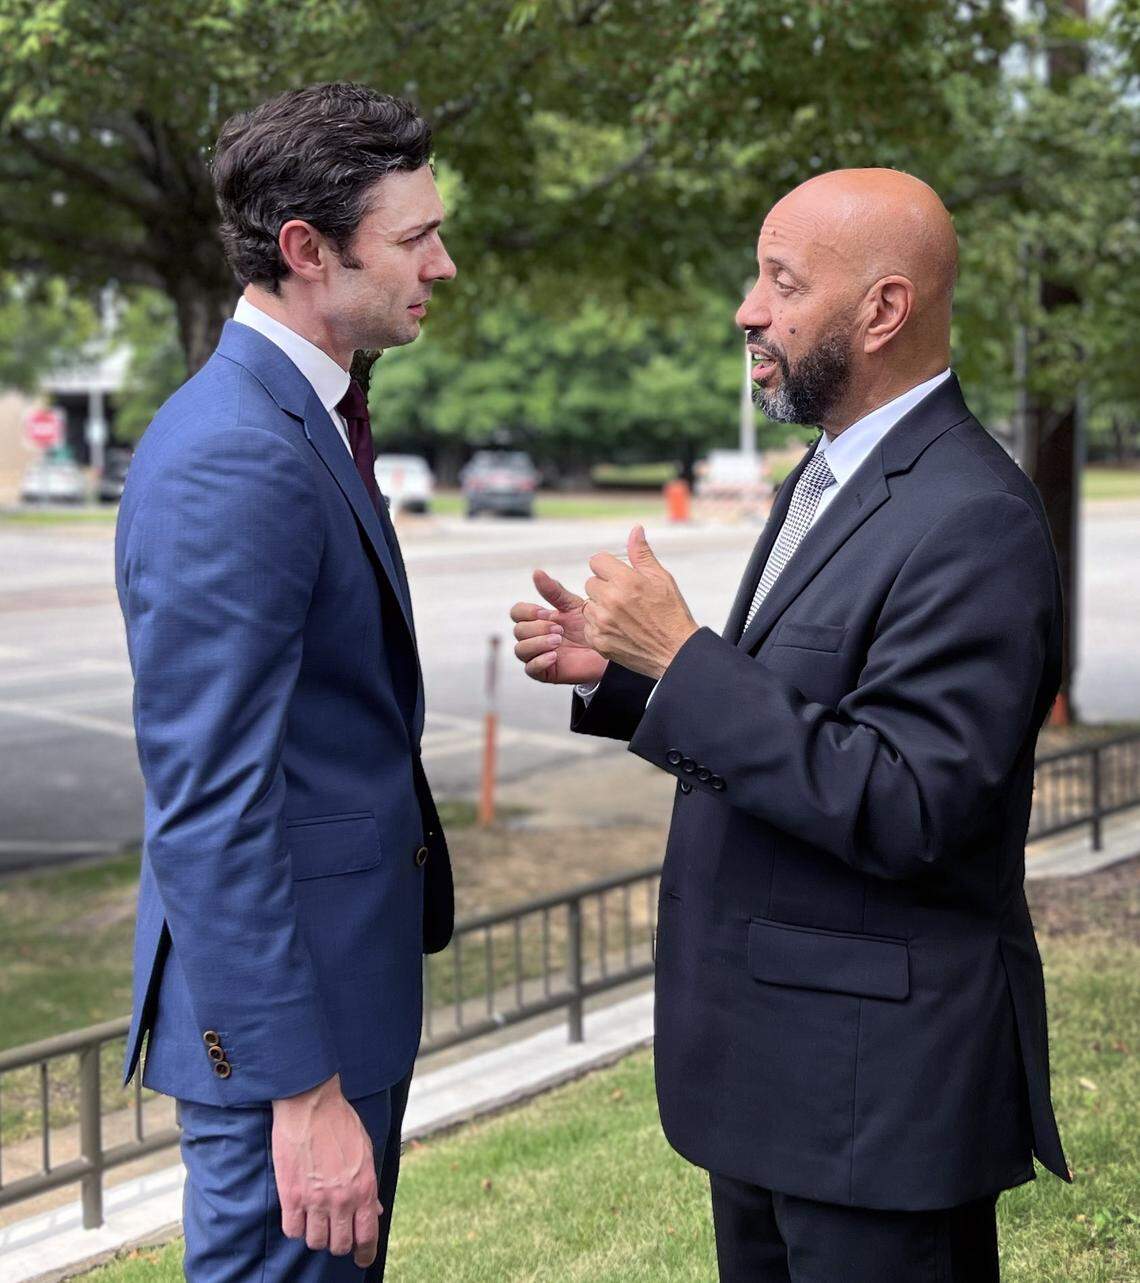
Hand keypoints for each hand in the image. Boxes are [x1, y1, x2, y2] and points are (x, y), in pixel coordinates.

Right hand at [272, 1074, 380, 1266]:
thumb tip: (376, 1210)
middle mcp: (343, 1199)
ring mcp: (316, 1200)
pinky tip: (298, 1214)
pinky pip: (293, 1230)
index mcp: (365, 1187)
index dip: (365, 1253)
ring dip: (316, 1235)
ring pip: (316, 1242)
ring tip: (315, 1220)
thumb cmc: (340, 1122)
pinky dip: (296, 1227)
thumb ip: (369, 1184)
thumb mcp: (366, 1151)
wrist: (311, 1104)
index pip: (368, 1235)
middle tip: (334, 1232)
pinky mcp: (292, 1196)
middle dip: (339, 1243)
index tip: (361, 1260)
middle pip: (340, 1245)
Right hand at [510, 569, 608, 685]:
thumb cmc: (589, 626)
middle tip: (559, 629)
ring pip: (520, 650)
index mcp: (538, 619)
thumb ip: (554, 591)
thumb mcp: (572, 606)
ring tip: (558, 641)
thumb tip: (536, 572)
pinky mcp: (545, 672)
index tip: (546, 612)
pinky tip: (555, 655)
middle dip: (536, 628)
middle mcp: (534, 637)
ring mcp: (538, 655)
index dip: (527, 611)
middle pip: (518, 631)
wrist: (608, 647)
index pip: (517, 613)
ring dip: (537, 643)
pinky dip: (540, 661)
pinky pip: (530, 669)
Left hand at [582, 526, 698, 679]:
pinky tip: (618, 629)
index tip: (618, 577)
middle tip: (624, 599)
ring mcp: (602, 622)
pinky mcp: (598, 641)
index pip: (597, 561)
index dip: (608, 568)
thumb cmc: (671, 614)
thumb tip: (635, 530)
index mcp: (626, 581)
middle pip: (590, 583)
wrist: (675, 652)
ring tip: (622, 616)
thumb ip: (642, 554)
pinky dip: (599, 627)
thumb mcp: (661, 578)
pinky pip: (588, 626)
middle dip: (604, 588)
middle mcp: (610, 600)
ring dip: (600, 608)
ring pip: (587, 604)